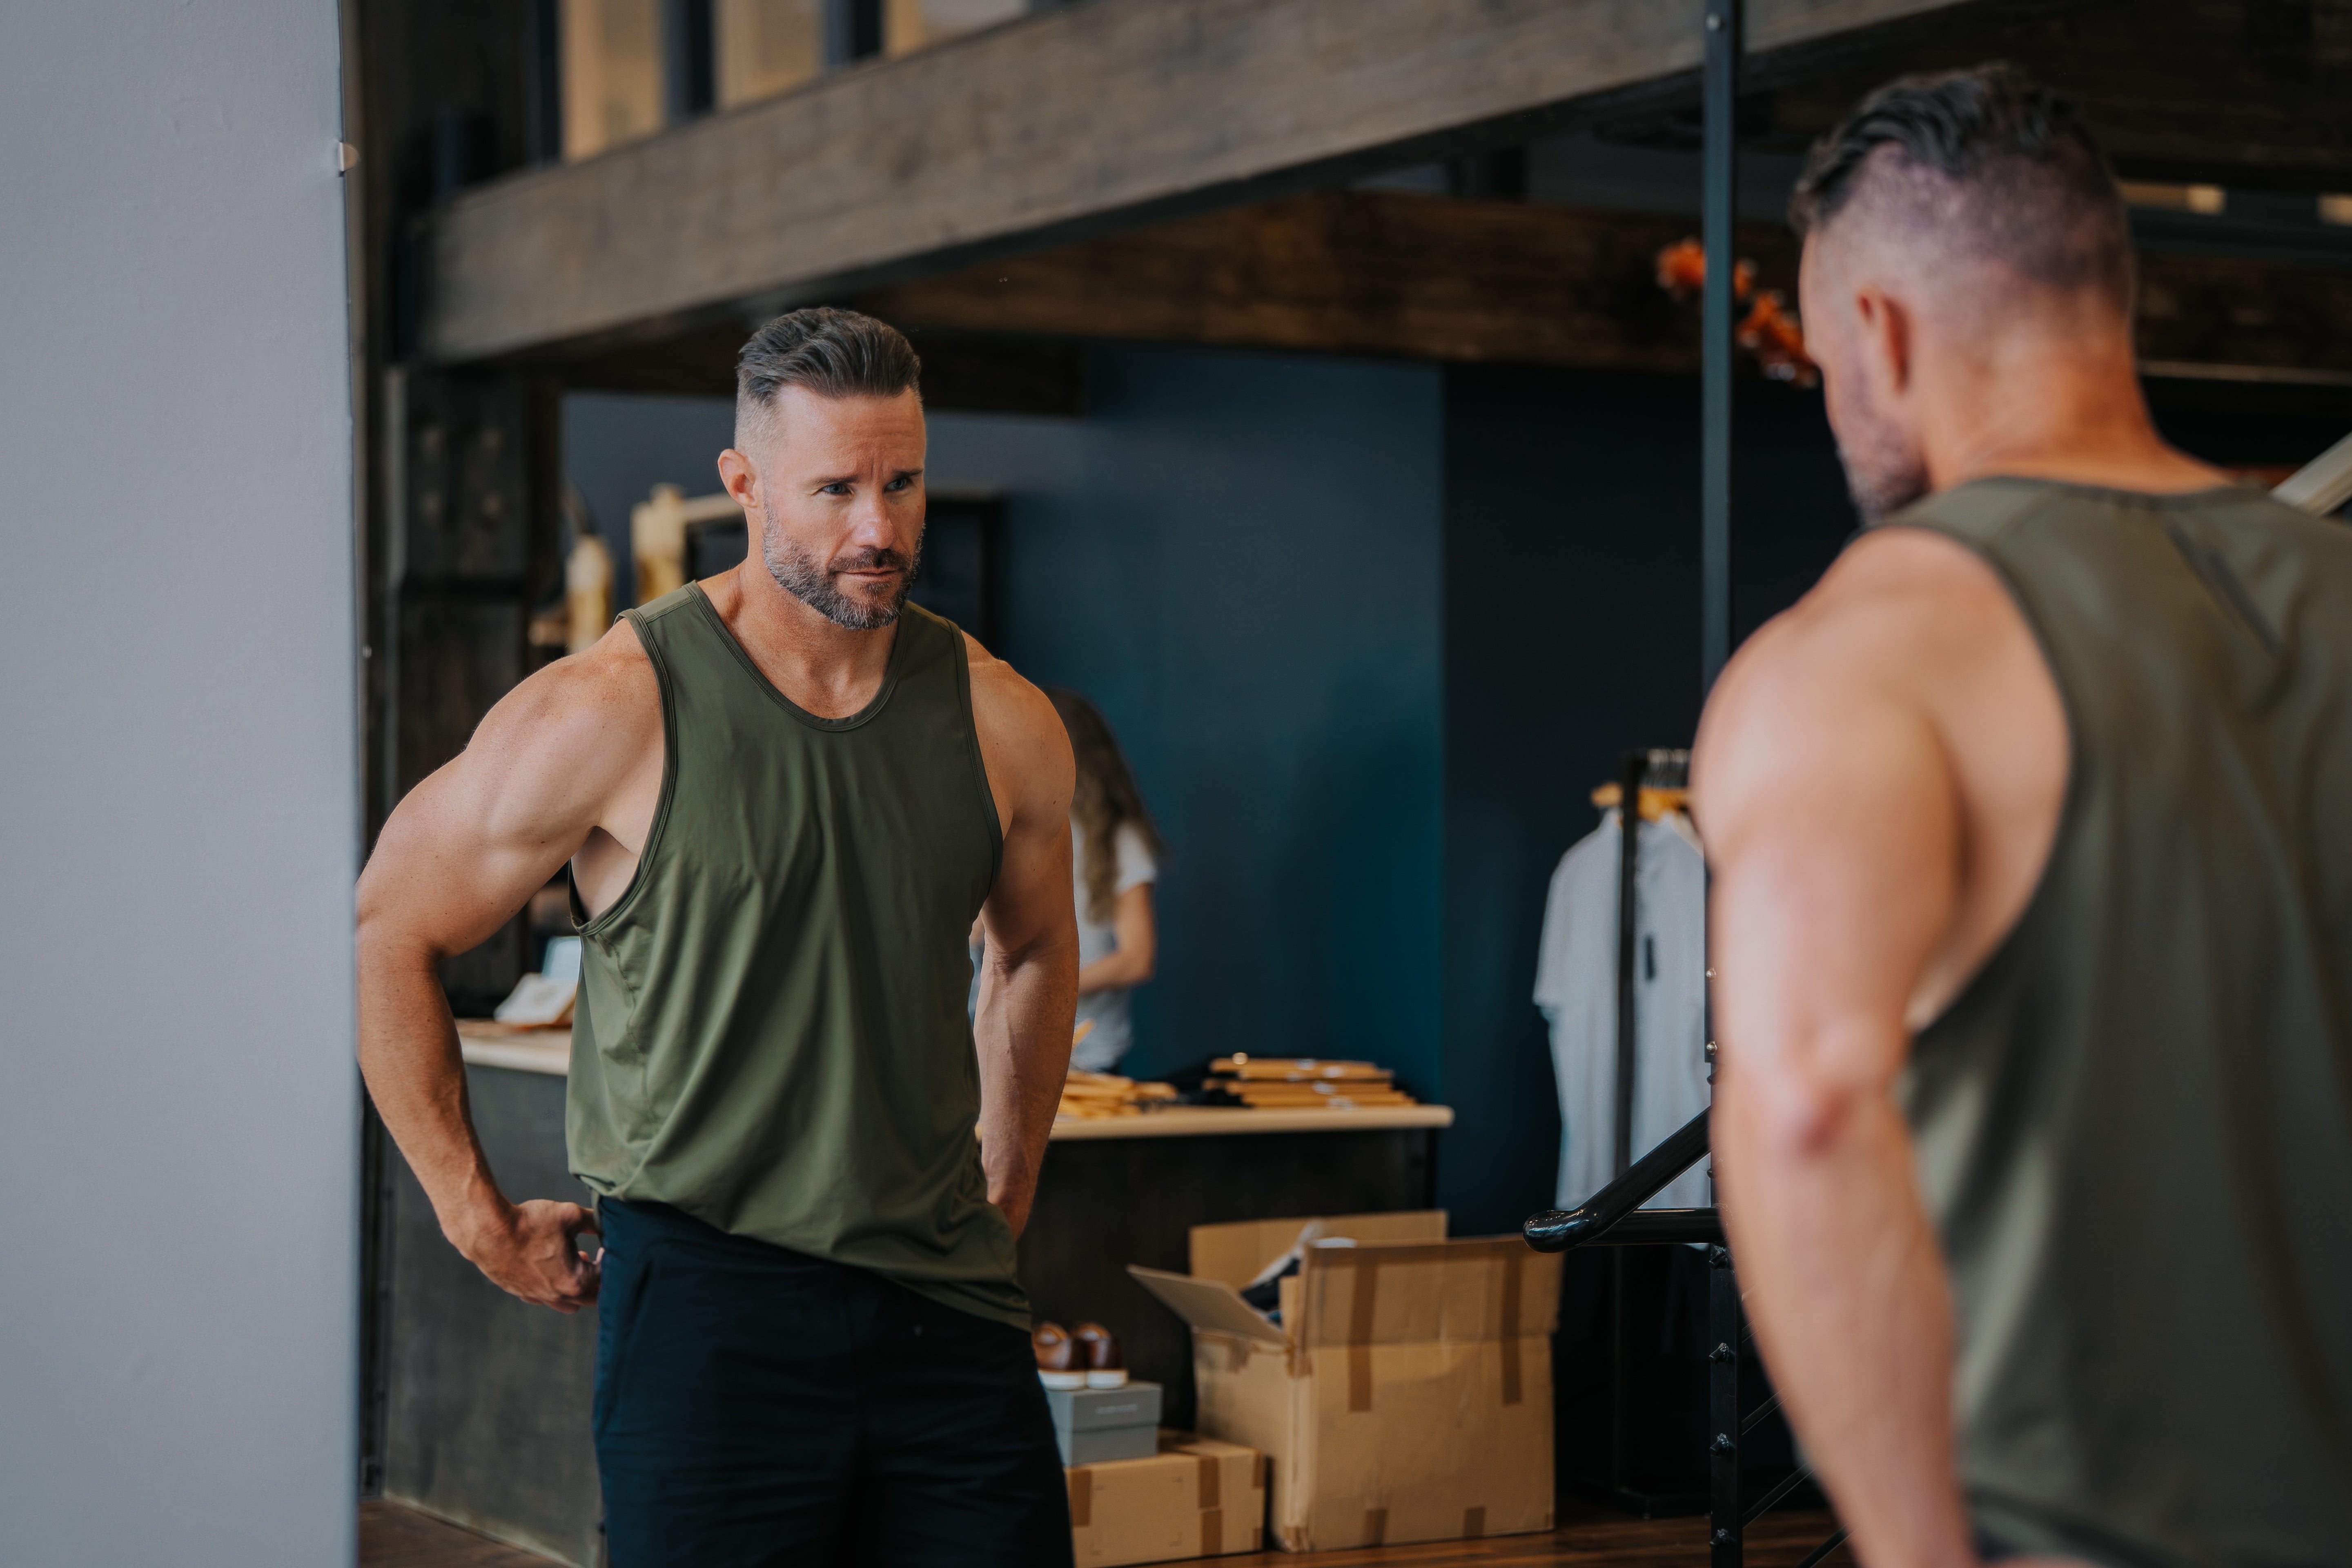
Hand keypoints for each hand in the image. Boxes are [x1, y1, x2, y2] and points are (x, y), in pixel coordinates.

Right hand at [451, 1198, 602, 1312]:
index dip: (610, 1259)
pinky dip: (555, 1288)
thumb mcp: (569, 1215)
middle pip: (591, 1298)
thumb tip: (607, 1222)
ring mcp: (537, 1297)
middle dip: (598, 1280)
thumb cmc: (529, 1223)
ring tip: (574, 1260)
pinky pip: (546, 1299)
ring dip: (577, 1286)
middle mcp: (557, 1296)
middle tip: (598, 1258)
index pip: (605, 1277)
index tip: (606, 1244)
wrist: (487, 1231)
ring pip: (569, 1304)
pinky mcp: (520, 1293)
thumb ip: (593, 1221)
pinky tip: (551, 1266)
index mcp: (575, 1281)